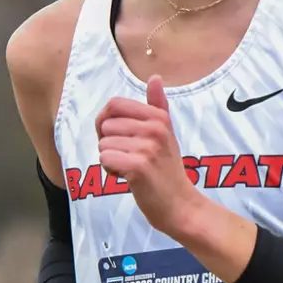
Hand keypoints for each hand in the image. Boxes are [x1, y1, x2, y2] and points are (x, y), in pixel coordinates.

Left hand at [96, 75, 196, 235]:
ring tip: (132, 169)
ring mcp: (147, 147)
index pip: (114, 105)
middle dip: (109, 145)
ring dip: (111, 160)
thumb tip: (155, 77)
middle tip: (130, 158)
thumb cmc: (167, 170)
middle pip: (105, 126)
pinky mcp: (138, 166)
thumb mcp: (166, 133)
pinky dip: (111, 172)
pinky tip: (128, 178)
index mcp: (158, 117)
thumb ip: (158, 106)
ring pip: (103, 145)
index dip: (108, 123)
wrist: (180, 205)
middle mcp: (154, 128)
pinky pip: (105, 159)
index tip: (122, 139)